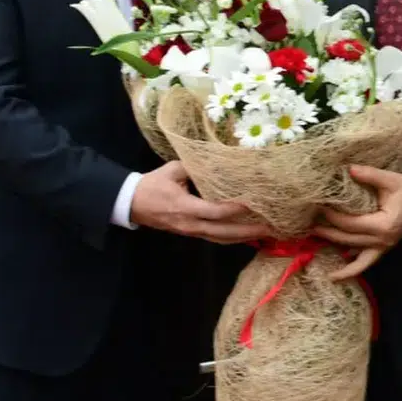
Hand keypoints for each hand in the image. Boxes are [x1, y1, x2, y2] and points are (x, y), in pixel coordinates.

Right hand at [130, 161, 273, 243]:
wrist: (131, 203)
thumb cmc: (152, 184)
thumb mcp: (172, 170)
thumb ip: (196, 167)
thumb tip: (220, 161)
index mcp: (185, 207)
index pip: (215, 212)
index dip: (234, 209)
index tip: (253, 204)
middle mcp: (190, 224)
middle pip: (224, 232)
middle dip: (248, 231)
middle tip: (270, 228)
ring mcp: (191, 232)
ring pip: (221, 239)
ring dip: (244, 237)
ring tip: (265, 234)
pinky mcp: (191, 233)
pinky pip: (215, 238)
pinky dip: (232, 237)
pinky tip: (247, 235)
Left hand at [313, 164, 401, 279]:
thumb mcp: (391, 180)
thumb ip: (369, 175)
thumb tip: (348, 169)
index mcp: (382, 225)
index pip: (350, 223)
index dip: (332, 217)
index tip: (318, 207)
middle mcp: (381, 241)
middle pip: (348, 240)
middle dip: (327, 233)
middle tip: (309, 227)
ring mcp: (383, 247)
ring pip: (355, 258)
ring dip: (336, 255)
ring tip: (317, 249)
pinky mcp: (384, 248)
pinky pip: (365, 263)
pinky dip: (351, 269)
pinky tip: (336, 274)